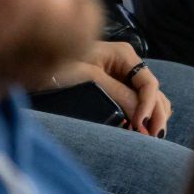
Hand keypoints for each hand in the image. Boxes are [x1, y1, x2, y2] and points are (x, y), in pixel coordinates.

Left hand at [54, 42, 170, 135]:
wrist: (38, 60)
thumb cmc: (60, 64)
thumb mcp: (88, 77)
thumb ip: (117, 94)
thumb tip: (141, 117)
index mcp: (124, 55)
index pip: (149, 83)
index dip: (149, 106)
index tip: (140, 125)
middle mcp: (128, 64)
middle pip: (154, 92)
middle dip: (155, 115)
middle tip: (152, 138)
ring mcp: (124, 77)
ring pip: (150, 99)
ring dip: (152, 117)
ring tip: (146, 138)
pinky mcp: (117, 89)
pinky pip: (138, 103)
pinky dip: (141, 116)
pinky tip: (136, 130)